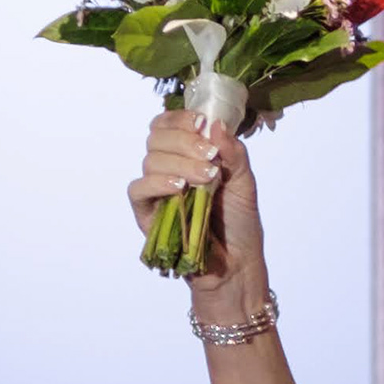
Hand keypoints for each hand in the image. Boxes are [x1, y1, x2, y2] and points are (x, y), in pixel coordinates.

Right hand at [128, 110, 270, 318]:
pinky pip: (138, 189)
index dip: (181, 118)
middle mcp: (168, 168)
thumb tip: (216, 125)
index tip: (202, 122)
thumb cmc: (239, 223)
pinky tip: (180, 187)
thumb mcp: (245, 183)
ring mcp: (155, 191)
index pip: (168, 124)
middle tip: (211, 156)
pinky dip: (157, 183)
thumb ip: (234, 154)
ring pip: (150, 160)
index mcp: (188, 155)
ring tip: (207, 179)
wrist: (236, 264)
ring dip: (179, 163)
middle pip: (157, 137)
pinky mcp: (146, 213)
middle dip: (184, 141)